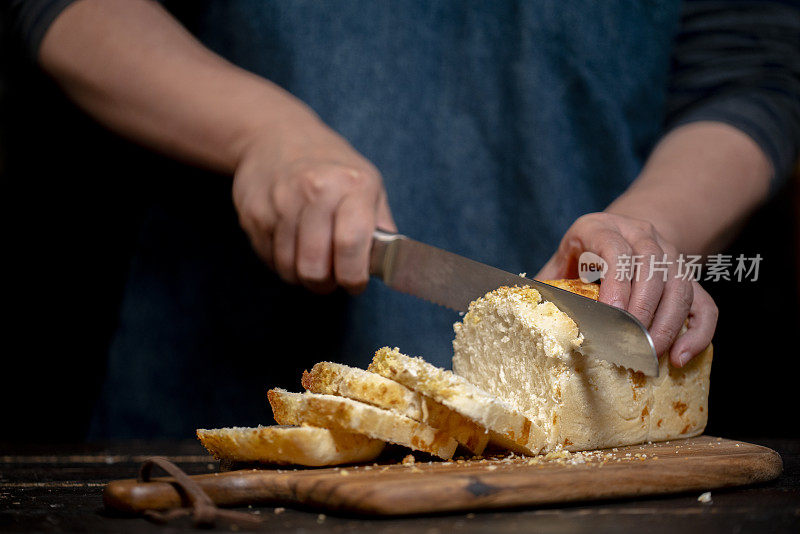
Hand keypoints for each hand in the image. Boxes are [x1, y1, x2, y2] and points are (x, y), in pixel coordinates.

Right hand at [232, 112, 395, 293]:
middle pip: (315, 268)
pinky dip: (281, 263)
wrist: (276, 135)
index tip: (355, 283)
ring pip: (289, 269)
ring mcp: (281, 201)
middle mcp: (316, 190)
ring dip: (302, 276)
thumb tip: (396, 265)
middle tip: (330, 278)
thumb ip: (381, 225)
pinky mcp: (254, 212)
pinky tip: (291, 246)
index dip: (354, 277)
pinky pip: (269, 259)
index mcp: (353, 185)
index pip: (351, 244)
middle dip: (325, 284)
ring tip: (311, 261)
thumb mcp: (368, 183)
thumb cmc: (332, 167)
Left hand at [536, 212, 717, 366]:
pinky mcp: (688, 275)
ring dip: (667, 325)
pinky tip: (680, 356)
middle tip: (630, 346)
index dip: (617, 285)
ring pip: (680, 286)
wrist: (621, 232)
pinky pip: (703, 303)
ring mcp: (669, 253)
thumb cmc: (580, 256)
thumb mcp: (559, 261)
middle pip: (652, 270)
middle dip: (642, 312)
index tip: (612, 318)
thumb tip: (521, 316)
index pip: (616, 251)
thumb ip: (545, 284)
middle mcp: (641, 234)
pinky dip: (696, 331)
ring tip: (650, 356)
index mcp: (602, 228)